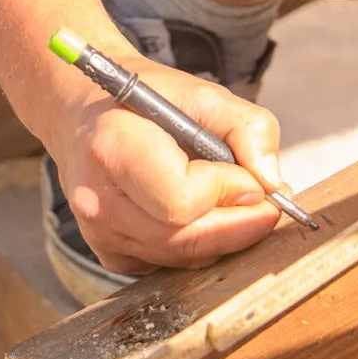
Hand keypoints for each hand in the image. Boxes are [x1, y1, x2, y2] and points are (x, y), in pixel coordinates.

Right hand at [51, 57, 286, 273]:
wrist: (85, 111)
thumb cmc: (147, 100)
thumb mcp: (203, 93)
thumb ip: (247, 128)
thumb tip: (272, 184)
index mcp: (113, 148)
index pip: (181, 200)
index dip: (227, 193)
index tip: (252, 179)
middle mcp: (97, 199)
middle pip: (185, 240)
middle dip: (239, 226)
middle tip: (268, 206)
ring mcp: (99, 233)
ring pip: (182, 258)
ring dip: (223, 238)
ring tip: (240, 207)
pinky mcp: (109, 253)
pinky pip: (170, 265)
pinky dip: (198, 247)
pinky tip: (203, 218)